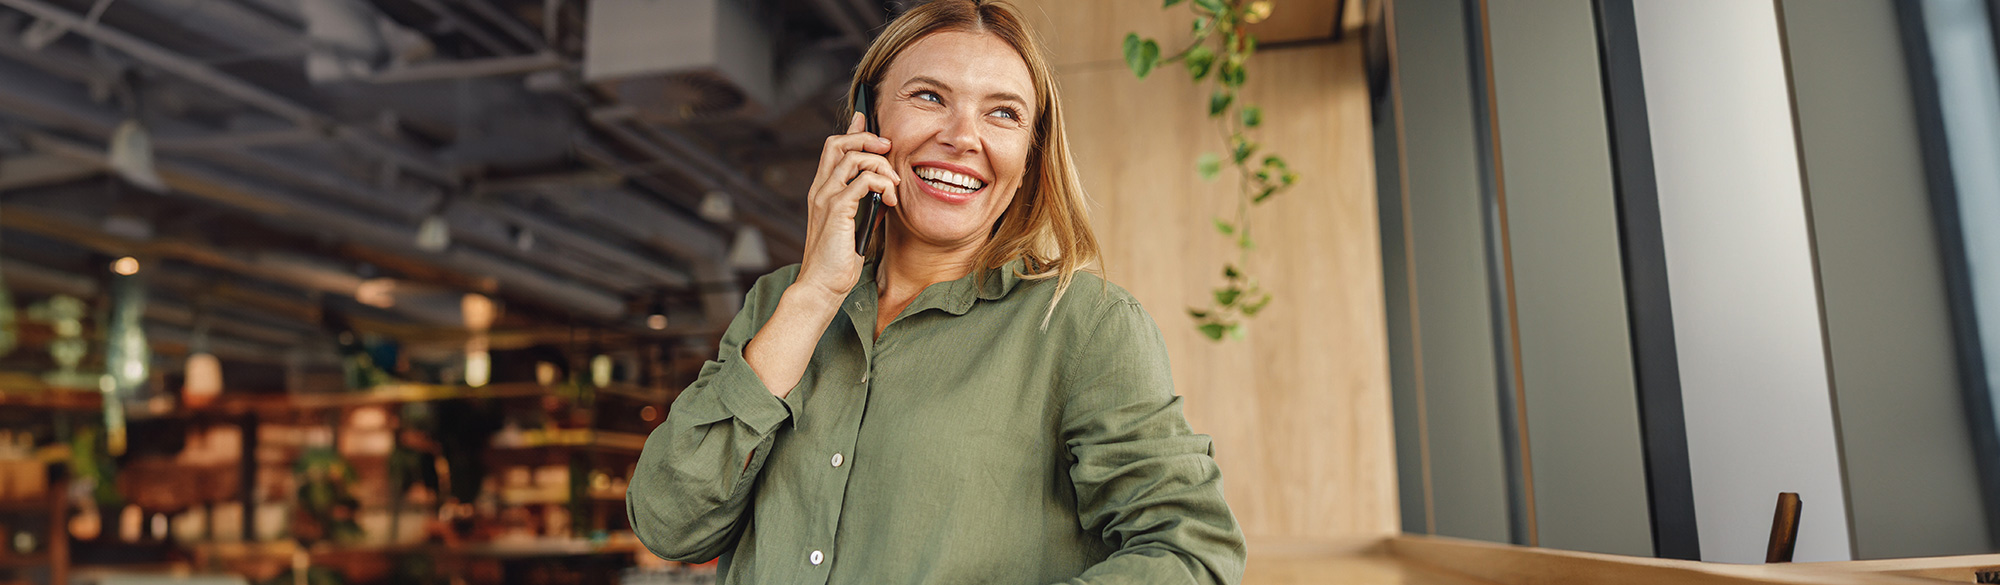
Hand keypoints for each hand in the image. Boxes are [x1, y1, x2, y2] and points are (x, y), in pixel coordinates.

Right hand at [795, 112, 900, 302]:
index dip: (852, 131)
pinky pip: (862, 181)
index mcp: (822, 191)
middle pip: (837, 143)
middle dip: (866, 139)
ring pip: (853, 158)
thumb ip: (866, 205)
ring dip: (880, 165)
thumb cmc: (838, 261)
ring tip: (894, 185)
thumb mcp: (857, 226)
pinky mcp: (837, 210)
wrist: (822, 287)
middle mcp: (820, 190)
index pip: (833, 148)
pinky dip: (882, 183)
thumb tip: (885, 191)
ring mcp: (826, 198)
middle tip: (888, 149)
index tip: (868, 121)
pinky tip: (891, 199)